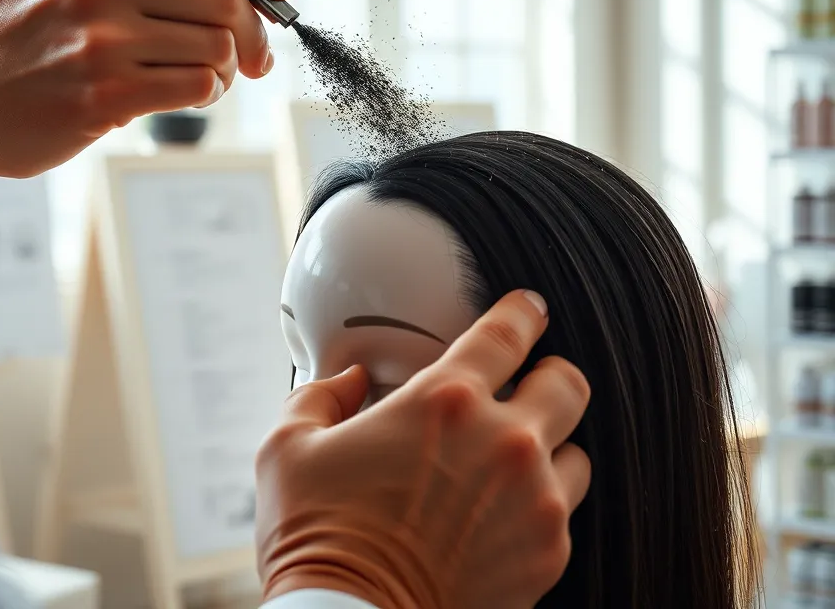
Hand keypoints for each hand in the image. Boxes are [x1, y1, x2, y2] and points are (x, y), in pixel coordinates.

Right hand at [0, 0, 297, 179]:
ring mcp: (99, 35)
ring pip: (219, 45)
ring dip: (227, 67)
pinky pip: (199, 86)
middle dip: (255, 28)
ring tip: (201, 75)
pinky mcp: (104, 93)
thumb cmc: (18, 29)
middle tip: (254, 53)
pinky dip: (208, 93)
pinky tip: (185, 93)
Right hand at [255, 290, 590, 608]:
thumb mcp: (289, 447)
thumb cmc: (317, 538)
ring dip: (550, 445)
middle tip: (529, 381)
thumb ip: (321, 396)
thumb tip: (350, 383)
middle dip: (551, 373)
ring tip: (514, 457)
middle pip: (568, 382)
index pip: (509, 332)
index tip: (527, 309)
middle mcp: (502, 443)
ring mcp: (533, 502)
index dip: (523, 312)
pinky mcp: (546, 556)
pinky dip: (542, 502)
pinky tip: (505, 510)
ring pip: (576, 450)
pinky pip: (566, 511)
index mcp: (444, 401)